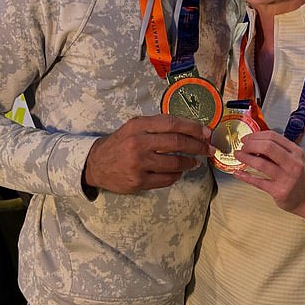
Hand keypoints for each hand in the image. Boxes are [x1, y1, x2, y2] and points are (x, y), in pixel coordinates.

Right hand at [83, 114, 211, 193]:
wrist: (95, 164)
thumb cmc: (119, 143)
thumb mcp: (133, 127)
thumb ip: (156, 126)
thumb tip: (189, 129)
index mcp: (138, 126)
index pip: (172, 123)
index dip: (193, 127)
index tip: (206, 132)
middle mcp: (138, 143)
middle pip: (177, 143)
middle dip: (198, 146)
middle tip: (209, 149)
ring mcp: (138, 164)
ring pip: (174, 163)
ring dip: (189, 163)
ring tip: (194, 162)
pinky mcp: (138, 181)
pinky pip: (166, 179)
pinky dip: (176, 175)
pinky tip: (178, 172)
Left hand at [232, 130, 304, 218]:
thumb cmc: (294, 175)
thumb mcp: (291, 158)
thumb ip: (276, 150)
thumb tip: (253, 142)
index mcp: (295, 152)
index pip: (273, 137)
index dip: (256, 136)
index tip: (246, 138)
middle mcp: (293, 163)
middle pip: (268, 147)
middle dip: (251, 145)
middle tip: (243, 147)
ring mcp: (286, 178)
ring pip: (261, 164)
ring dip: (246, 158)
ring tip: (238, 155)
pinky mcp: (279, 191)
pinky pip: (258, 182)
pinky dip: (245, 176)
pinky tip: (238, 173)